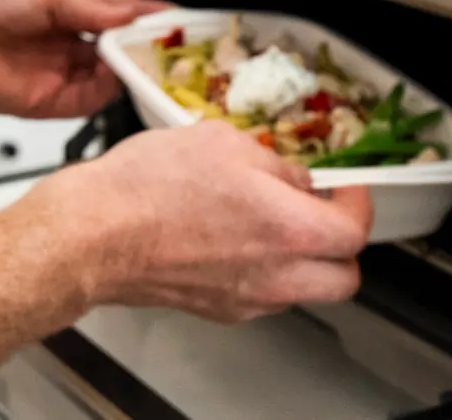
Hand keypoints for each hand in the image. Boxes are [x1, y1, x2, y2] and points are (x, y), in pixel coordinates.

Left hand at [0, 0, 160, 119]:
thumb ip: (91, 10)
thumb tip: (130, 15)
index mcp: (66, 12)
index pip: (118, 16)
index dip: (147, 20)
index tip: (177, 20)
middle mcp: (65, 45)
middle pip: (118, 52)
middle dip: (144, 50)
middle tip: (174, 47)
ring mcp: (57, 74)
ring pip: (108, 79)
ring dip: (129, 71)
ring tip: (149, 62)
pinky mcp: (47, 103)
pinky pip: (86, 101)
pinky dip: (106, 92)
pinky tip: (116, 78)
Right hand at [20, 121, 373, 321]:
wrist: (93, 233)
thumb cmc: (148, 187)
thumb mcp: (221, 142)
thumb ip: (272, 163)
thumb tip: (292, 178)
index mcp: (290, 229)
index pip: (356, 230)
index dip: (358, 202)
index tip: (345, 185)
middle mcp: (276, 275)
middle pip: (345, 278)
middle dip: (342, 245)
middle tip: (323, 213)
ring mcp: (247, 299)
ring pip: (304, 291)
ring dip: (304, 261)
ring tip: (274, 223)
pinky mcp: (216, 308)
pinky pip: (262, 296)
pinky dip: (263, 272)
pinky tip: (234, 239)